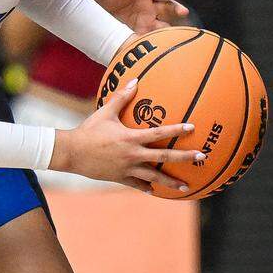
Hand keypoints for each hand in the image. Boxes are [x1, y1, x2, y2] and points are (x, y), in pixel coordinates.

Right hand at [50, 79, 200, 191]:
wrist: (71, 153)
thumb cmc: (88, 130)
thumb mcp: (105, 112)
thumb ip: (122, 97)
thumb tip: (135, 80)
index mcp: (131, 138)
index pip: (159, 133)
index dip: (176, 130)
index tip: (192, 128)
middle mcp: (133, 155)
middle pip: (163, 157)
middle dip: (184, 157)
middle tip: (201, 157)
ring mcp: (127, 168)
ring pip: (153, 176)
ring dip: (170, 181)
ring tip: (185, 187)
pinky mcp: (119, 177)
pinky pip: (136, 184)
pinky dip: (146, 187)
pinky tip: (155, 191)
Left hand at [95, 0, 188, 31]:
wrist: (100, 7)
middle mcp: (151, 6)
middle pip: (168, 7)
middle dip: (177, 9)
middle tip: (184, 12)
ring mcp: (148, 20)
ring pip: (163, 25)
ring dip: (169, 28)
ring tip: (175, 33)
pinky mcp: (141, 32)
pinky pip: (150, 36)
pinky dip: (155, 40)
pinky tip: (159, 46)